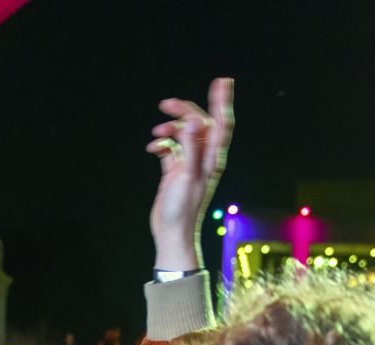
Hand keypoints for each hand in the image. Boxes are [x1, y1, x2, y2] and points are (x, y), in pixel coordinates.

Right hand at [147, 77, 234, 270]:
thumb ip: (190, 148)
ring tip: (156, 132)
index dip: (222, 101)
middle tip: (166, 104)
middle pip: (198, 124)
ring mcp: (189, 164)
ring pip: (182, 135)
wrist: (172, 233)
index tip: (222, 81)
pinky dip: (161, 144)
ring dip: (169, 129)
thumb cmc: (182, 209)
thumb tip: (194, 121)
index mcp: (212, 158)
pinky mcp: (175, 172)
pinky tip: (152, 149)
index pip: (221, 123)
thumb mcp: (186, 176)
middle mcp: (203, 159)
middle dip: (184, 111)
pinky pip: (170, 148)